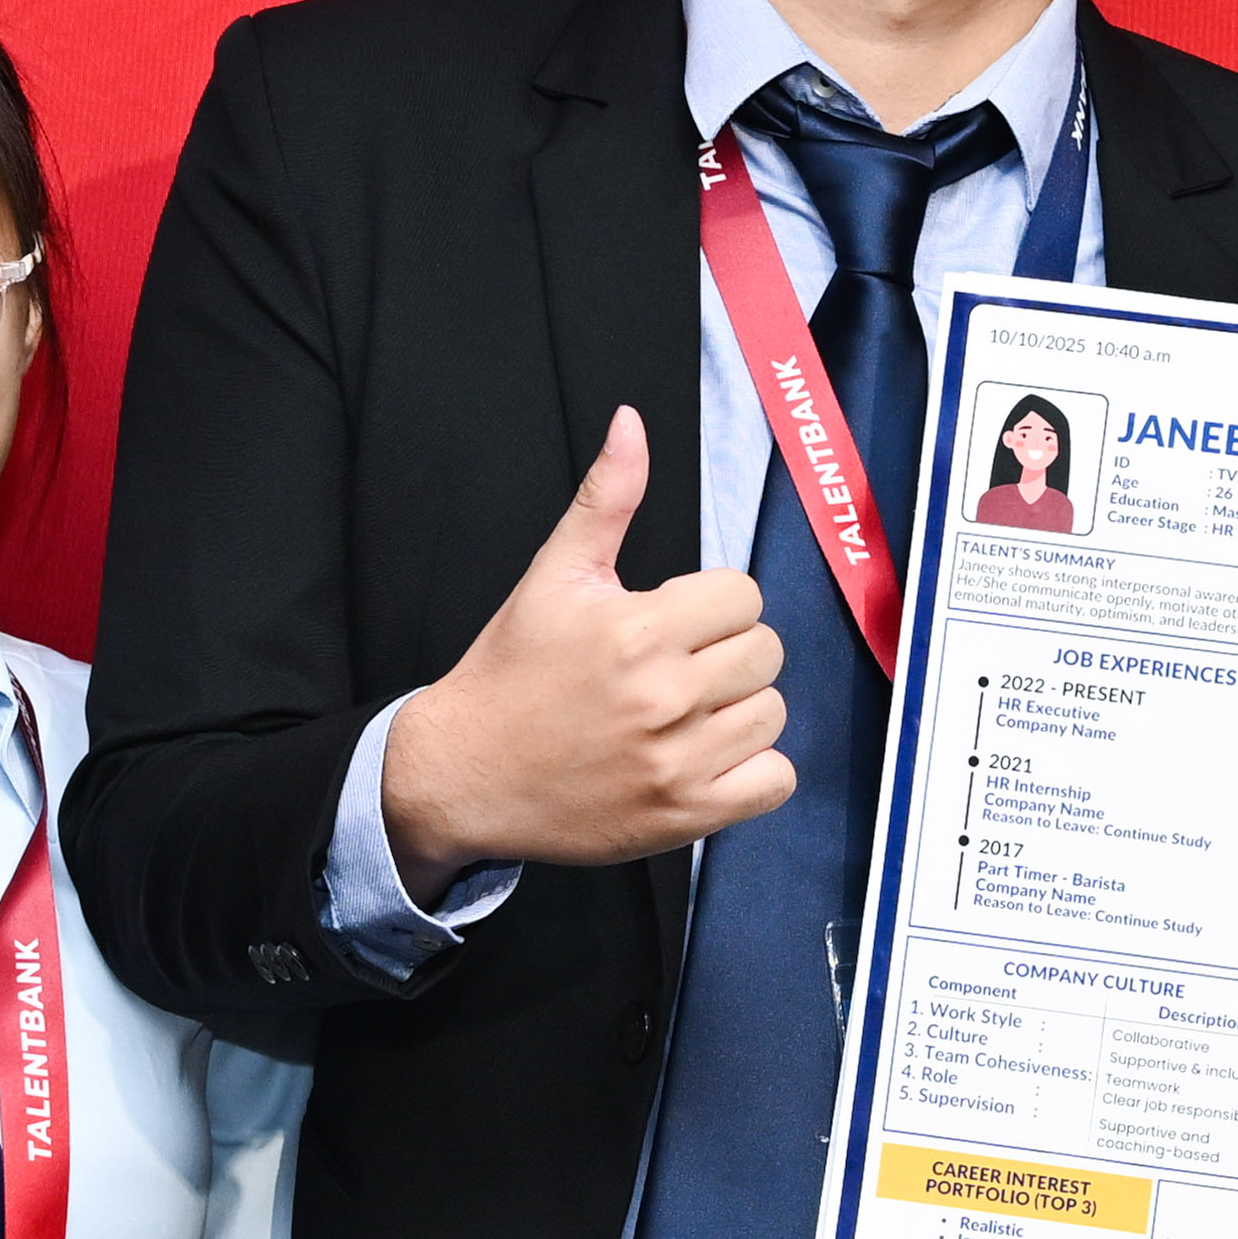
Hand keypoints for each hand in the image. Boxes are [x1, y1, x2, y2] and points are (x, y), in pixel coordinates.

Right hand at [377, 407, 792, 872]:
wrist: (462, 773)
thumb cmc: (510, 672)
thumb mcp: (554, 576)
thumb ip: (607, 498)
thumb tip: (631, 422)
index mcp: (637, 628)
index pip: (744, 596)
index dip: (713, 604)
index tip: (675, 621)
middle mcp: (664, 696)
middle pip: (765, 652)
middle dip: (728, 652)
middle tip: (679, 667)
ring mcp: (677, 762)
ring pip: (772, 713)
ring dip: (740, 710)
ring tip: (687, 712)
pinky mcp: (684, 816)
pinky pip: (775, 782)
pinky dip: (755, 772)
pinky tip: (708, 756)